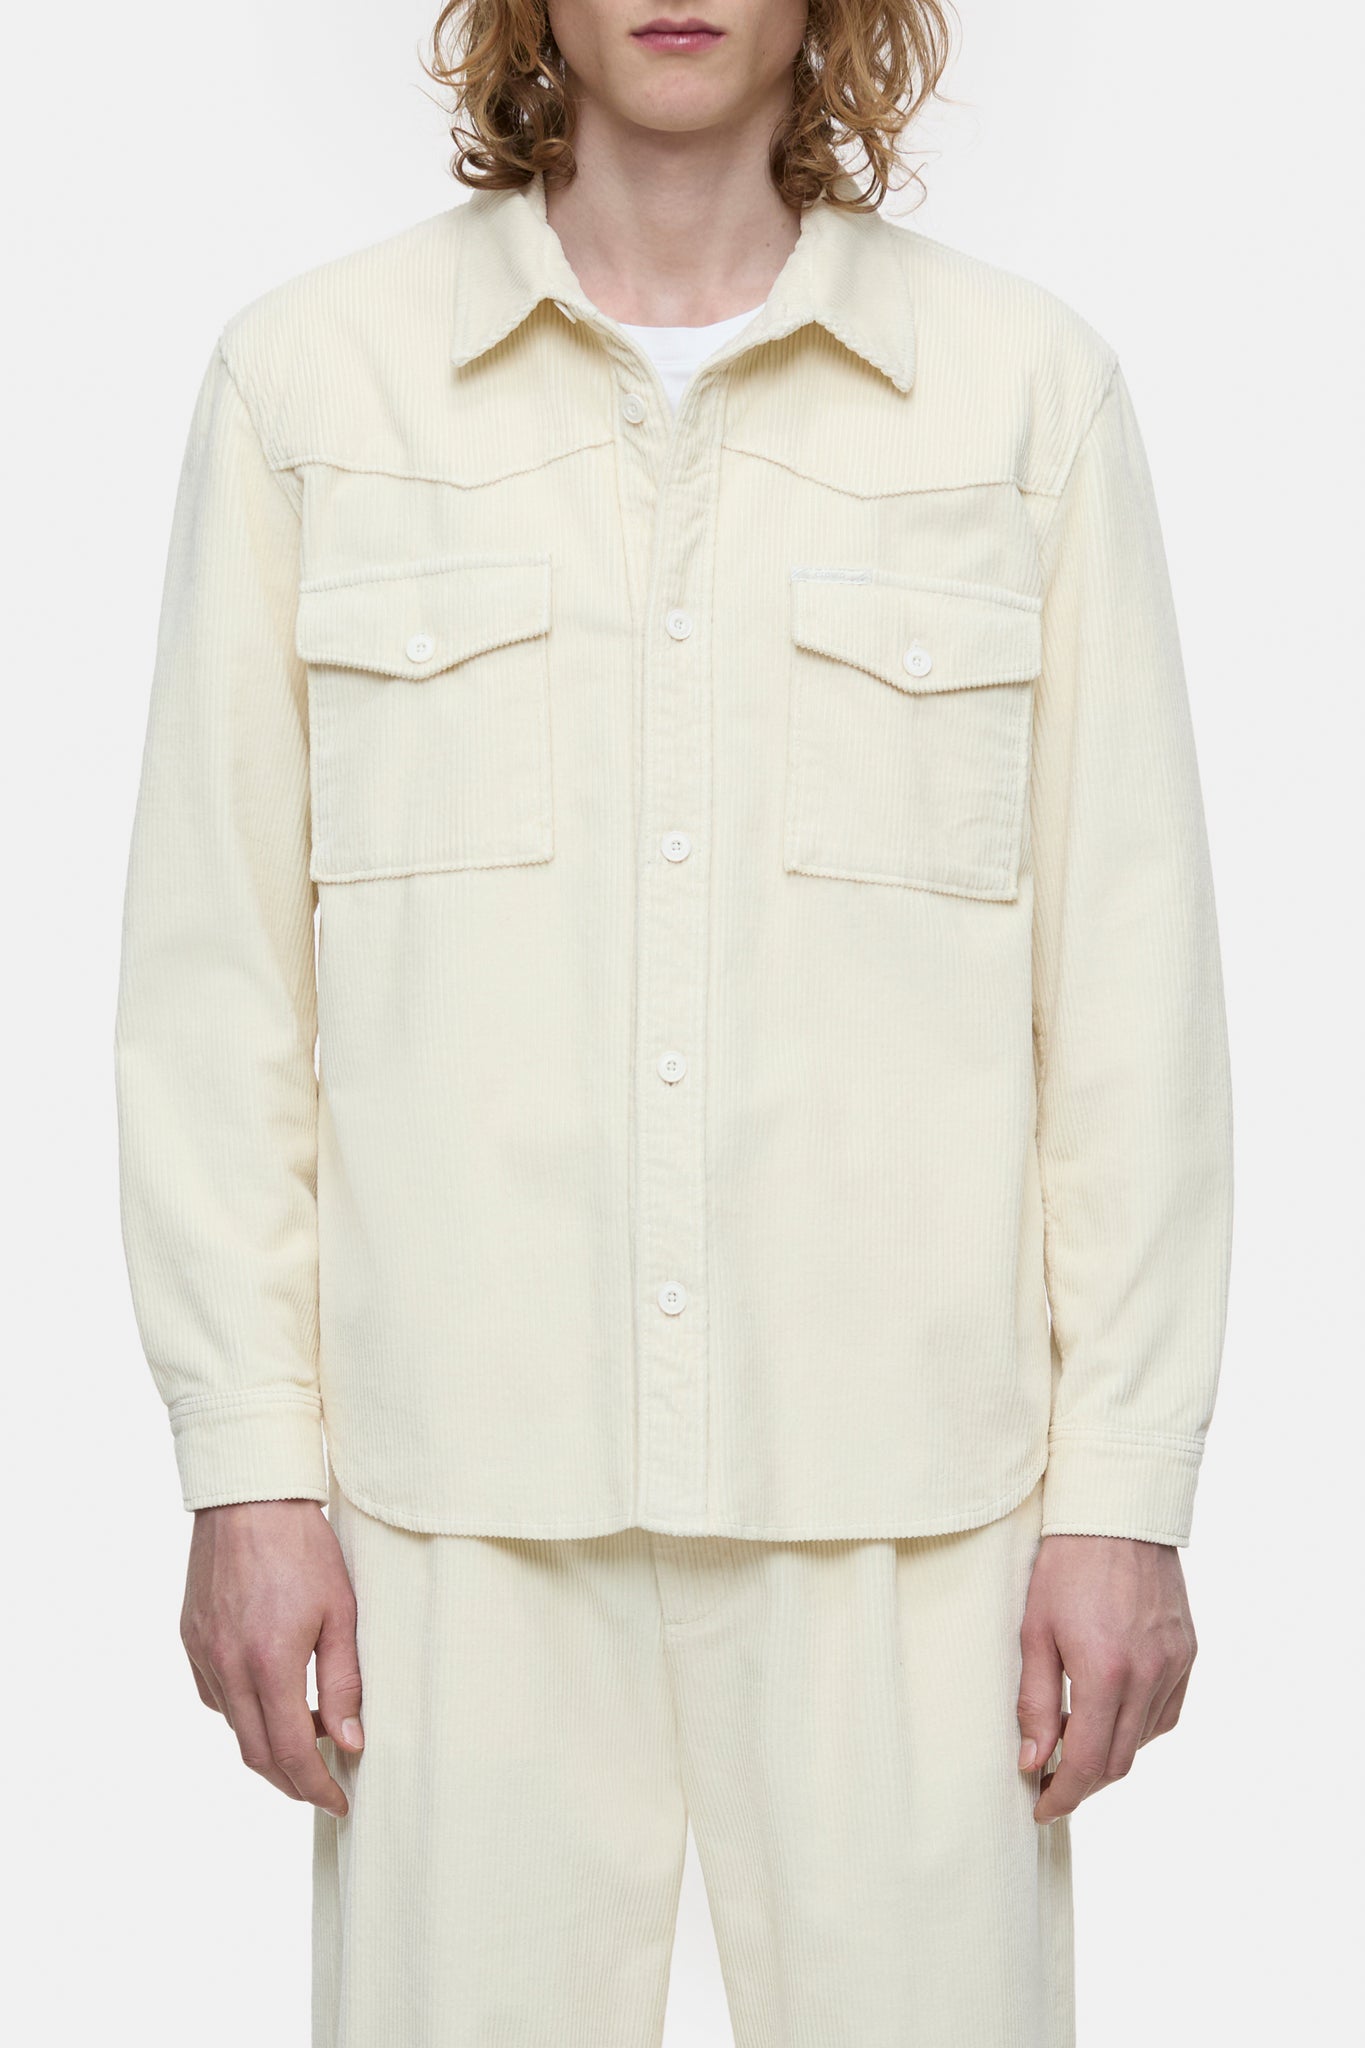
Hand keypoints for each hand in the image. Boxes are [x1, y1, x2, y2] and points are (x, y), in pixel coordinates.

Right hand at [180, 1499, 362, 1815]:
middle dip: (291, 1780)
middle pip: (256, 1752)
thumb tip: (349, 1741)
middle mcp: (226, 1666)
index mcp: (269, 1663)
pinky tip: (268, 1695)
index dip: (315, 1786)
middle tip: (322, 1786)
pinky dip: (242, 1709)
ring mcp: (202, 1653)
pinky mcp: (190, 1637)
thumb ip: (344, 1682)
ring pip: (232, 1725)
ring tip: (306, 1737)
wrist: (249, 1496)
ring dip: (267, 1744)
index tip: (338, 1801)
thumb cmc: (303, 1547)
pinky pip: (214, 1693)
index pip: (291, 1752)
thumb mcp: (341, 1612)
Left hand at [1016, 1533, 1196, 1823]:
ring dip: (1109, 1752)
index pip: (1089, 1763)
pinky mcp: (1188, 1653)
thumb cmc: (1064, 1566)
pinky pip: (1166, 1712)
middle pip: (1119, 1761)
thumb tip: (1032, 1761)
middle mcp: (1149, 1675)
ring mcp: (1175, 1665)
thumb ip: (1034, 1702)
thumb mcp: (1034, 1632)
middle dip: (1083, 1782)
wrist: (1117, 1514)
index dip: (1063, 1794)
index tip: (1041, 1807)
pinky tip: (1111, 1711)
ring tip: (1074, 1737)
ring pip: (1144, 1740)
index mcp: (1106, 1673)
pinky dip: (1137, 1725)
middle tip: (1050, 1779)